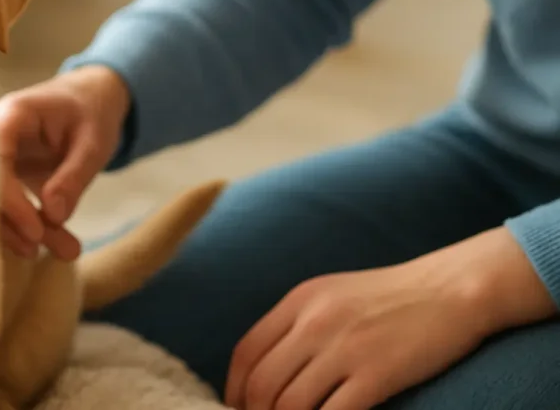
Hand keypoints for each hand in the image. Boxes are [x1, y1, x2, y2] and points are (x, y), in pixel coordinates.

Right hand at [0, 65, 130, 259]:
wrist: (90, 98)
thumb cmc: (91, 111)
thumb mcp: (93, 142)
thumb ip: (74, 175)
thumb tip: (54, 215)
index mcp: (10, 117)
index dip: (9, 202)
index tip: (35, 232)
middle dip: (14, 225)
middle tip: (44, 251)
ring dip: (25, 232)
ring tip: (66, 251)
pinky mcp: (6, 177)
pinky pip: (9, 206)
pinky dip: (32, 227)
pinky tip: (57, 244)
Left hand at [225, 226, 556, 409]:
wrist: (451, 288)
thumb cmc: (392, 296)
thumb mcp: (331, 295)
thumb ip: (296, 324)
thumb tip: (263, 366)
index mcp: (298, 301)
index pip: (246, 353)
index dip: (234, 389)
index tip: (238, 407)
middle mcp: (314, 323)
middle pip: (262, 384)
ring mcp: (345, 349)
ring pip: (290, 405)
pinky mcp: (377, 374)